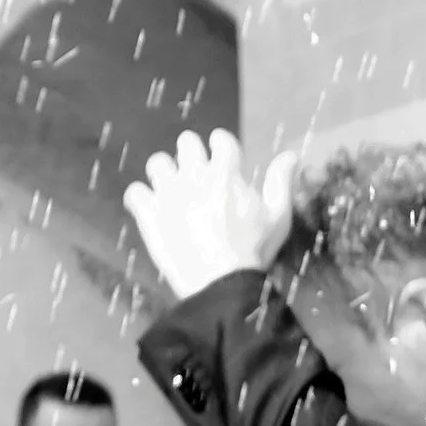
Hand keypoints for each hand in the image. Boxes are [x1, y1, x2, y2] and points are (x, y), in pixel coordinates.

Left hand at [122, 130, 298, 299]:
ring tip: (171, 187)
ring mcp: (169, 194)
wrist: (221, 284)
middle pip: (186, 143)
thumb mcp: (278, 217)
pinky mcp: (150, 215)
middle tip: (194, 170)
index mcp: (226, 173)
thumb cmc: (254, 251)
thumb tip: (291, 155)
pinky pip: (135, 193)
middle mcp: (194, 176)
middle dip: (191, 152)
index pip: (220, 140)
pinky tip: (149, 207)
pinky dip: (140, 198)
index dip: (221, 144)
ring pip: (157, 164)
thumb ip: (281, 182)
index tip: (220, 151)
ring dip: (164, 172)